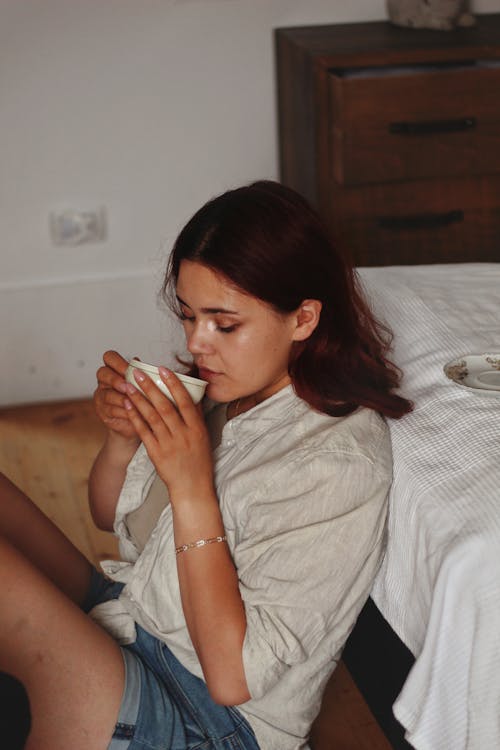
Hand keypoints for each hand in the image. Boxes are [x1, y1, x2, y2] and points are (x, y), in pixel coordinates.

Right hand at [94, 350, 140, 442]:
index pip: (110, 357)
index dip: (118, 362)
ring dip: (120, 397)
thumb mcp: (145, 386)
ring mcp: (101, 396)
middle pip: (102, 373)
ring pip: (107, 394)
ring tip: (132, 400)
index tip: (131, 369)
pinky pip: (110, 410)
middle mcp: (105, 381)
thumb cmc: (141, 399)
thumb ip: (145, 376)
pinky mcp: (103, 412)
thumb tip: (156, 368)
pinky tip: (132, 411)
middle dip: (115, 379)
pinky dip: (122, 410)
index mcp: (114, 369)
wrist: (137, 422)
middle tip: (127, 386)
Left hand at [123, 367, 213, 499]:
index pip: (185, 401)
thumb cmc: (199, 461)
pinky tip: (128, 406)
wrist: (192, 487)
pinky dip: (135, 418)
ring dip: (139, 400)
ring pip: (152, 417)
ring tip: (128, 386)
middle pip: (165, 406)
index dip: (173, 384)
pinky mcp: (156, 453)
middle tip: (137, 372)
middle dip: (150, 387)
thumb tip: (191, 395)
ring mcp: (169, 444)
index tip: (162, 369)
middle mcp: (183, 434)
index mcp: (197, 428)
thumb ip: (196, 417)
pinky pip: (144, 432)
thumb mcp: (203, 437)